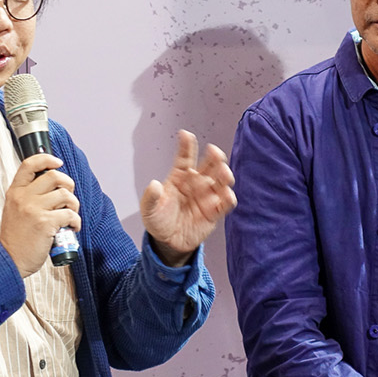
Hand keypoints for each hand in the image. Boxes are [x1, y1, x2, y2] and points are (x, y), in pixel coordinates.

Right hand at [0, 153, 79, 277]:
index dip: (46, 159)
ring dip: (74, 205)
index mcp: (15, 192)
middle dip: (68, 184)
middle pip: (54, 176)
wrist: (10, 259)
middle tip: (68, 198)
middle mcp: (24, 197)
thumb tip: (52, 186)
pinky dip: (76, 221)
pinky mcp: (45, 223)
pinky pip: (70, 214)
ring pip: (66, 195)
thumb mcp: (14, 209)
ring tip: (70, 215)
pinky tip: (72, 227)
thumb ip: (27, 196)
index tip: (57, 162)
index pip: (29, 164)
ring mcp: (34, 209)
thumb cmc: (15, 237)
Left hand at [140, 130, 236, 266]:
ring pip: (221, 180)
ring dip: (225, 174)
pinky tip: (227, 195)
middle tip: (214, 151)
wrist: (169, 242)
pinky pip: (226, 202)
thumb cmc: (159, 220)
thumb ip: (151, 198)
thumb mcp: (148, 210)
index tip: (185, 134)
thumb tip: (154, 185)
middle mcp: (196, 183)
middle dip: (214, 156)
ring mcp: (207, 196)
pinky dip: (229, 198)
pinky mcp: (215, 211)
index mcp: (180, 177)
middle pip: (209, 164)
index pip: (185, 157)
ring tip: (223, 173)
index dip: (187, 145)